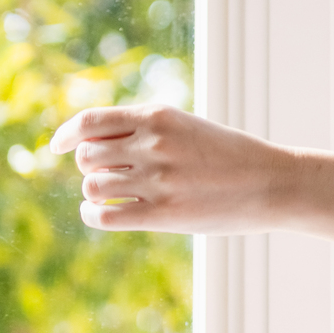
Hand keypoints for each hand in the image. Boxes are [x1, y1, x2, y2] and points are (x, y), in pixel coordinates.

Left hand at [50, 105, 293, 233]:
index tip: (58, 146)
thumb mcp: (188, 128)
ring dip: (97, 192)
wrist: (276, 184)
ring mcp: (159, 180)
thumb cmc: (233, 157)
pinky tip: (104, 214)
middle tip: (112, 175)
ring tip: (117, 196)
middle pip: (87, 156)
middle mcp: (155, 145)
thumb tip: (89, 143)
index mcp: (159, 117)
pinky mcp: (164, 214)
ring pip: (93, 186)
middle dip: (91, 166)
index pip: (90, 121)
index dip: (66, 134)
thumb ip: (145, 130)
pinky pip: (103, 215)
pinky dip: (94, 215)